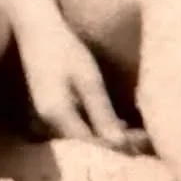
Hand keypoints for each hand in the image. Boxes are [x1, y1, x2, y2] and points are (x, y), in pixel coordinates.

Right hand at [16, 21, 136, 152]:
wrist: (36, 30)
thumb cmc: (64, 49)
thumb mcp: (88, 78)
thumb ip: (102, 112)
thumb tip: (119, 144)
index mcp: (57, 115)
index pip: (91, 145)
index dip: (117, 149)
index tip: (142, 146)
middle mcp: (48, 123)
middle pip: (86, 145)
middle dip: (115, 146)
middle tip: (144, 141)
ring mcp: (47, 118)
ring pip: (82, 138)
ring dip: (107, 138)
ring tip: (137, 136)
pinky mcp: (52, 112)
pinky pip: (77, 128)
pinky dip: (98, 128)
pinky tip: (119, 124)